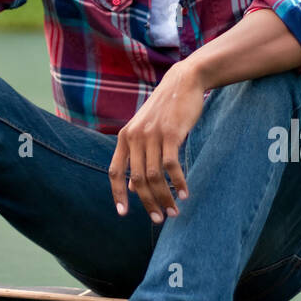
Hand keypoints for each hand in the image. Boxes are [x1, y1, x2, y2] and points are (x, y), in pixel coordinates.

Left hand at [108, 61, 205, 222]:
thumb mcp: (145, 131)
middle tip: (158, 218)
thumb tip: (131, 187)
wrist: (183, 82)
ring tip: (173, 212)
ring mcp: (151, 134)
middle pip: (137, 179)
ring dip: (164, 197)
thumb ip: (136, 156)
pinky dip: (178, 182)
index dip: (117, 194)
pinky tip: (185, 193)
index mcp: (125, 137)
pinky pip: (171, 165)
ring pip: (154, 176)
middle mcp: (134, 136)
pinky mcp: (170, 133)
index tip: (123, 214)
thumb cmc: (165, 110)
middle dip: (147, 202)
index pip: (115, 171)